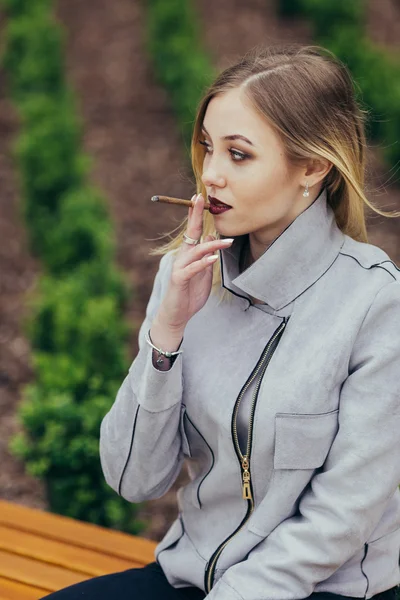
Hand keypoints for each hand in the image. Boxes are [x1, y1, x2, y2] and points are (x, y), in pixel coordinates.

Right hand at [155, 193, 232, 330]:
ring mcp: (180, 267)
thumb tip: (210, 237)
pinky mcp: (179, 279)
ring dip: (212, 245)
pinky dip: (204, 263)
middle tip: (200, 198)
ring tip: (227, 241)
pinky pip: (193, 268)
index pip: (193, 230)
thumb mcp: (203, 272)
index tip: (199, 198)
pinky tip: (214, 258)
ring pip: (197, 251)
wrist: (176, 314)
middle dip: (195, 215)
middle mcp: (183, 257)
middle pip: (190, 232)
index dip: (195, 214)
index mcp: (189, 254)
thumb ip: (206, 256)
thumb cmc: (190, 294)